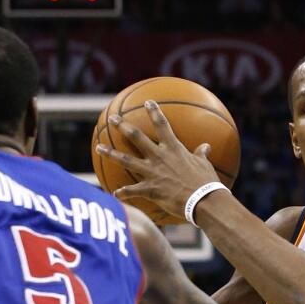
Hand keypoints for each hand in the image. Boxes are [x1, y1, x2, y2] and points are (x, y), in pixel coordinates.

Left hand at [94, 100, 221, 219]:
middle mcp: (159, 157)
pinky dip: (123, 192)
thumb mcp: (204, 164)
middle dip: (123, 126)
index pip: (162, 124)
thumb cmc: (205, 182)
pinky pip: (132, 190)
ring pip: (126, 160)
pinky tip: (115, 193)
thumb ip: (202, 154)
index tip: (147, 102)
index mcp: (173, 148)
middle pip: (137, 137)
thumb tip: (206, 147)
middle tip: (113, 119)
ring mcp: (152, 172)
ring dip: (111, 153)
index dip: (154, 112)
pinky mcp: (150, 189)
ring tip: (98, 147)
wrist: (202, 200)